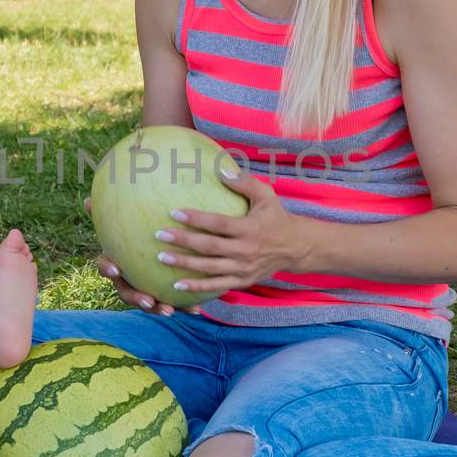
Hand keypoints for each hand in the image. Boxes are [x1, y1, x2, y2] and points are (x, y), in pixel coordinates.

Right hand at [84, 198, 198, 315]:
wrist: (152, 247)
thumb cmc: (132, 232)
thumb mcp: (122, 221)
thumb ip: (107, 212)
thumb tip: (86, 200)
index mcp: (115, 263)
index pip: (106, 267)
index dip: (108, 269)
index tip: (116, 270)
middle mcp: (127, 280)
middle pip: (127, 293)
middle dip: (137, 299)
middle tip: (148, 301)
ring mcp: (144, 291)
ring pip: (148, 303)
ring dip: (158, 308)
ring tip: (169, 311)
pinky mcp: (162, 296)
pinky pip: (172, 303)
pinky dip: (183, 307)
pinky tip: (196, 310)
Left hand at [153, 169, 303, 296]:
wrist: (296, 248)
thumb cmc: (276, 217)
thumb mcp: (266, 196)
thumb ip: (244, 182)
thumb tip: (220, 169)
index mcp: (249, 228)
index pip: (218, 223)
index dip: (196, 219)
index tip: (174, 213)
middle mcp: (245, 250)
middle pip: (209, 247)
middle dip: (183, 241)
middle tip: (159, 234)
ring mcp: (243, 268)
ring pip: (209, 268)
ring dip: (184, 264)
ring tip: (161, 258)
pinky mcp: (242, 281)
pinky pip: (217, 286)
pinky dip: (197, 287)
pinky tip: (176, 285)